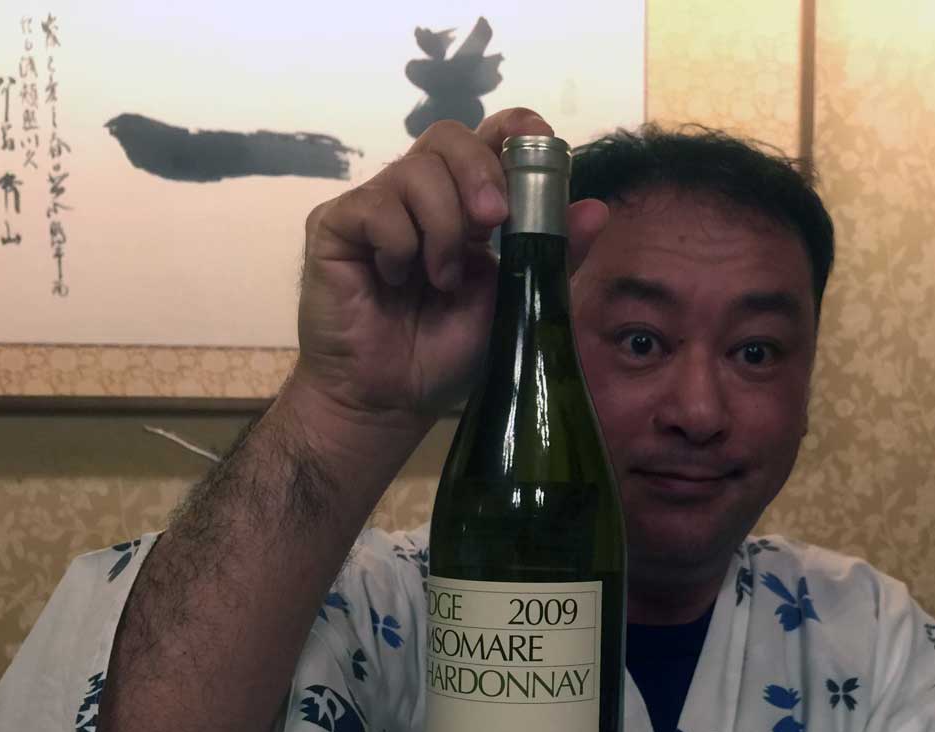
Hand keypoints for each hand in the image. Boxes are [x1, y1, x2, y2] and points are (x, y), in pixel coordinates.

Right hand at [294, 108, 609, 423]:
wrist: (391, 399)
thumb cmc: (449, 353)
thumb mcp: (515, 302)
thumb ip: (553, 255)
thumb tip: (598, 209)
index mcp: (466, 205)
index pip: (486, 139)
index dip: (512, 129)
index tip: (536, 143)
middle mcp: (420, 195)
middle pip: (448, 136)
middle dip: (480, 171)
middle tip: (493, 221)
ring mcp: (377, 205)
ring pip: (415, 170)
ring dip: (442, 228)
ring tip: (440, 282)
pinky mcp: (336, 224)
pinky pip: (375, 206)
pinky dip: (398, 244)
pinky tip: (396, 279)